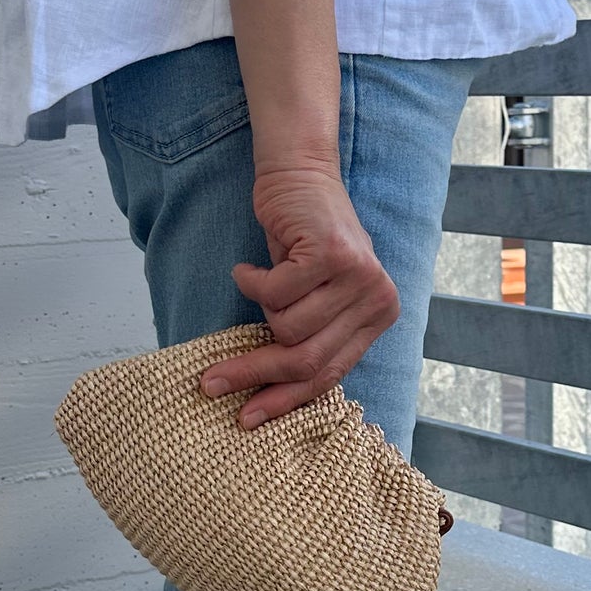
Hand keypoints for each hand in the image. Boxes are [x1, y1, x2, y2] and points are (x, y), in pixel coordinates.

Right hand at [199, 162, 398, 427]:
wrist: (300, 174)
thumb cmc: (304, 238)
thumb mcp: (320, 295)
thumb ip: (314, 337)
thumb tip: (271, 397)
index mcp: (378, 317)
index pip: (329, 375)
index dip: (285, 400)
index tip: (248, 417)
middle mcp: (377, 299)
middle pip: (306, 359)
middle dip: (254, 374)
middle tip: (212, 383)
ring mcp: (359, 275)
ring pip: (285, 326)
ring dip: (259, 307)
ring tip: (262, 281)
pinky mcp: (332, 253)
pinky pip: (272, 292)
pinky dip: (250, 280)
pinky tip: (250, 267)